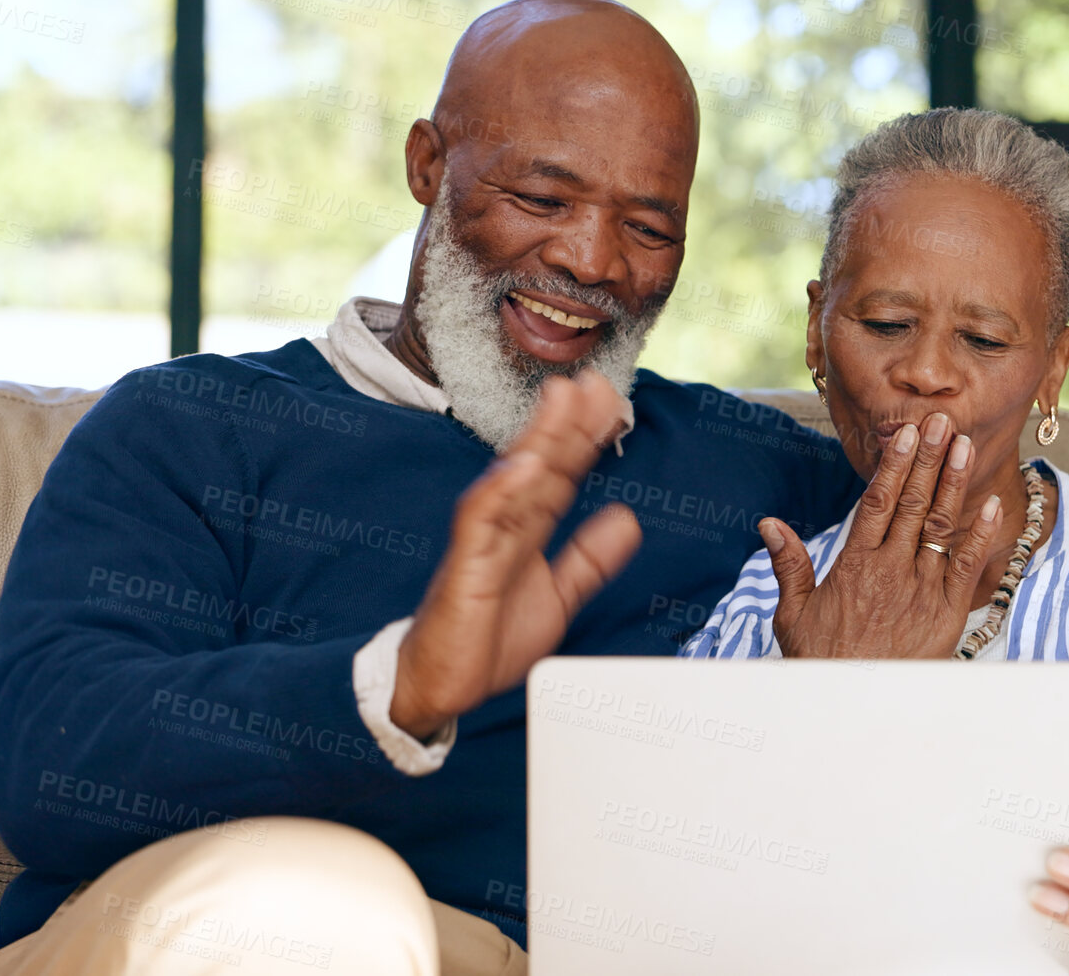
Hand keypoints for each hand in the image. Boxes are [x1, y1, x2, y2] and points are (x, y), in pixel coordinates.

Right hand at [390, 372, 640, 738]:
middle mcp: (503, 526)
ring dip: (537, 438)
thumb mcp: (558, 595)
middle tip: (594, 382)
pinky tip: (524, 464)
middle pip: (540, 464)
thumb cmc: (488, 637)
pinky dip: (501, 490)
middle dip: (567, 422)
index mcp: (526, 529)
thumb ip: (589, 558)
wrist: (442, 686)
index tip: (610, 403)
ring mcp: (481, 543)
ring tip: (562, 401)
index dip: (585, 439)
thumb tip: (627, 520)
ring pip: (512, 481)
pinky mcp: (464, 568)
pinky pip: (479, 522)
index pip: (561, 474)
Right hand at [762, 412, 1000, 658]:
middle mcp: (891, 570)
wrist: (854, 711)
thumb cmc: (822, 662)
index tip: (906, 435)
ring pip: (942, 527)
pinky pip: (968, 567)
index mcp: (854, 565)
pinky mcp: (947, 614)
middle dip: (929, 460)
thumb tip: (770, 524)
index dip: (895, 466)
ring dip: (955, 484)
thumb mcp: (794, 614)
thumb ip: (788, 565)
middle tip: (943, 423)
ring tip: (966, 446)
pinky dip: (983, 535)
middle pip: (913, 504)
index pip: (877, 503)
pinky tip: (994, 504)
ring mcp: (922, 590)